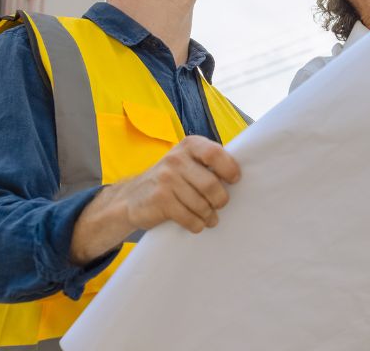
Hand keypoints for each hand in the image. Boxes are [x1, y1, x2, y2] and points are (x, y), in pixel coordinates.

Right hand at [69, 135, 241, 262]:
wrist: (131, 198)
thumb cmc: (169, 179)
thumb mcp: (186, 162)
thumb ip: (207, 163)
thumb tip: (238, 176)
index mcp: (189, 145)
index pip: (215, 154)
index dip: (229, 169)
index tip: (234, 180)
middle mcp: (176, 159)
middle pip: (211, 184)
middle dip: (220, 199)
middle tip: (220, 204)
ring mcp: (166, 179)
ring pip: (201, 204)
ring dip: (209, 215)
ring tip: (210, 217)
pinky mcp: (160, 200)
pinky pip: (189, 217)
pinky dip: (197, 224)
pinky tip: (197, 223)